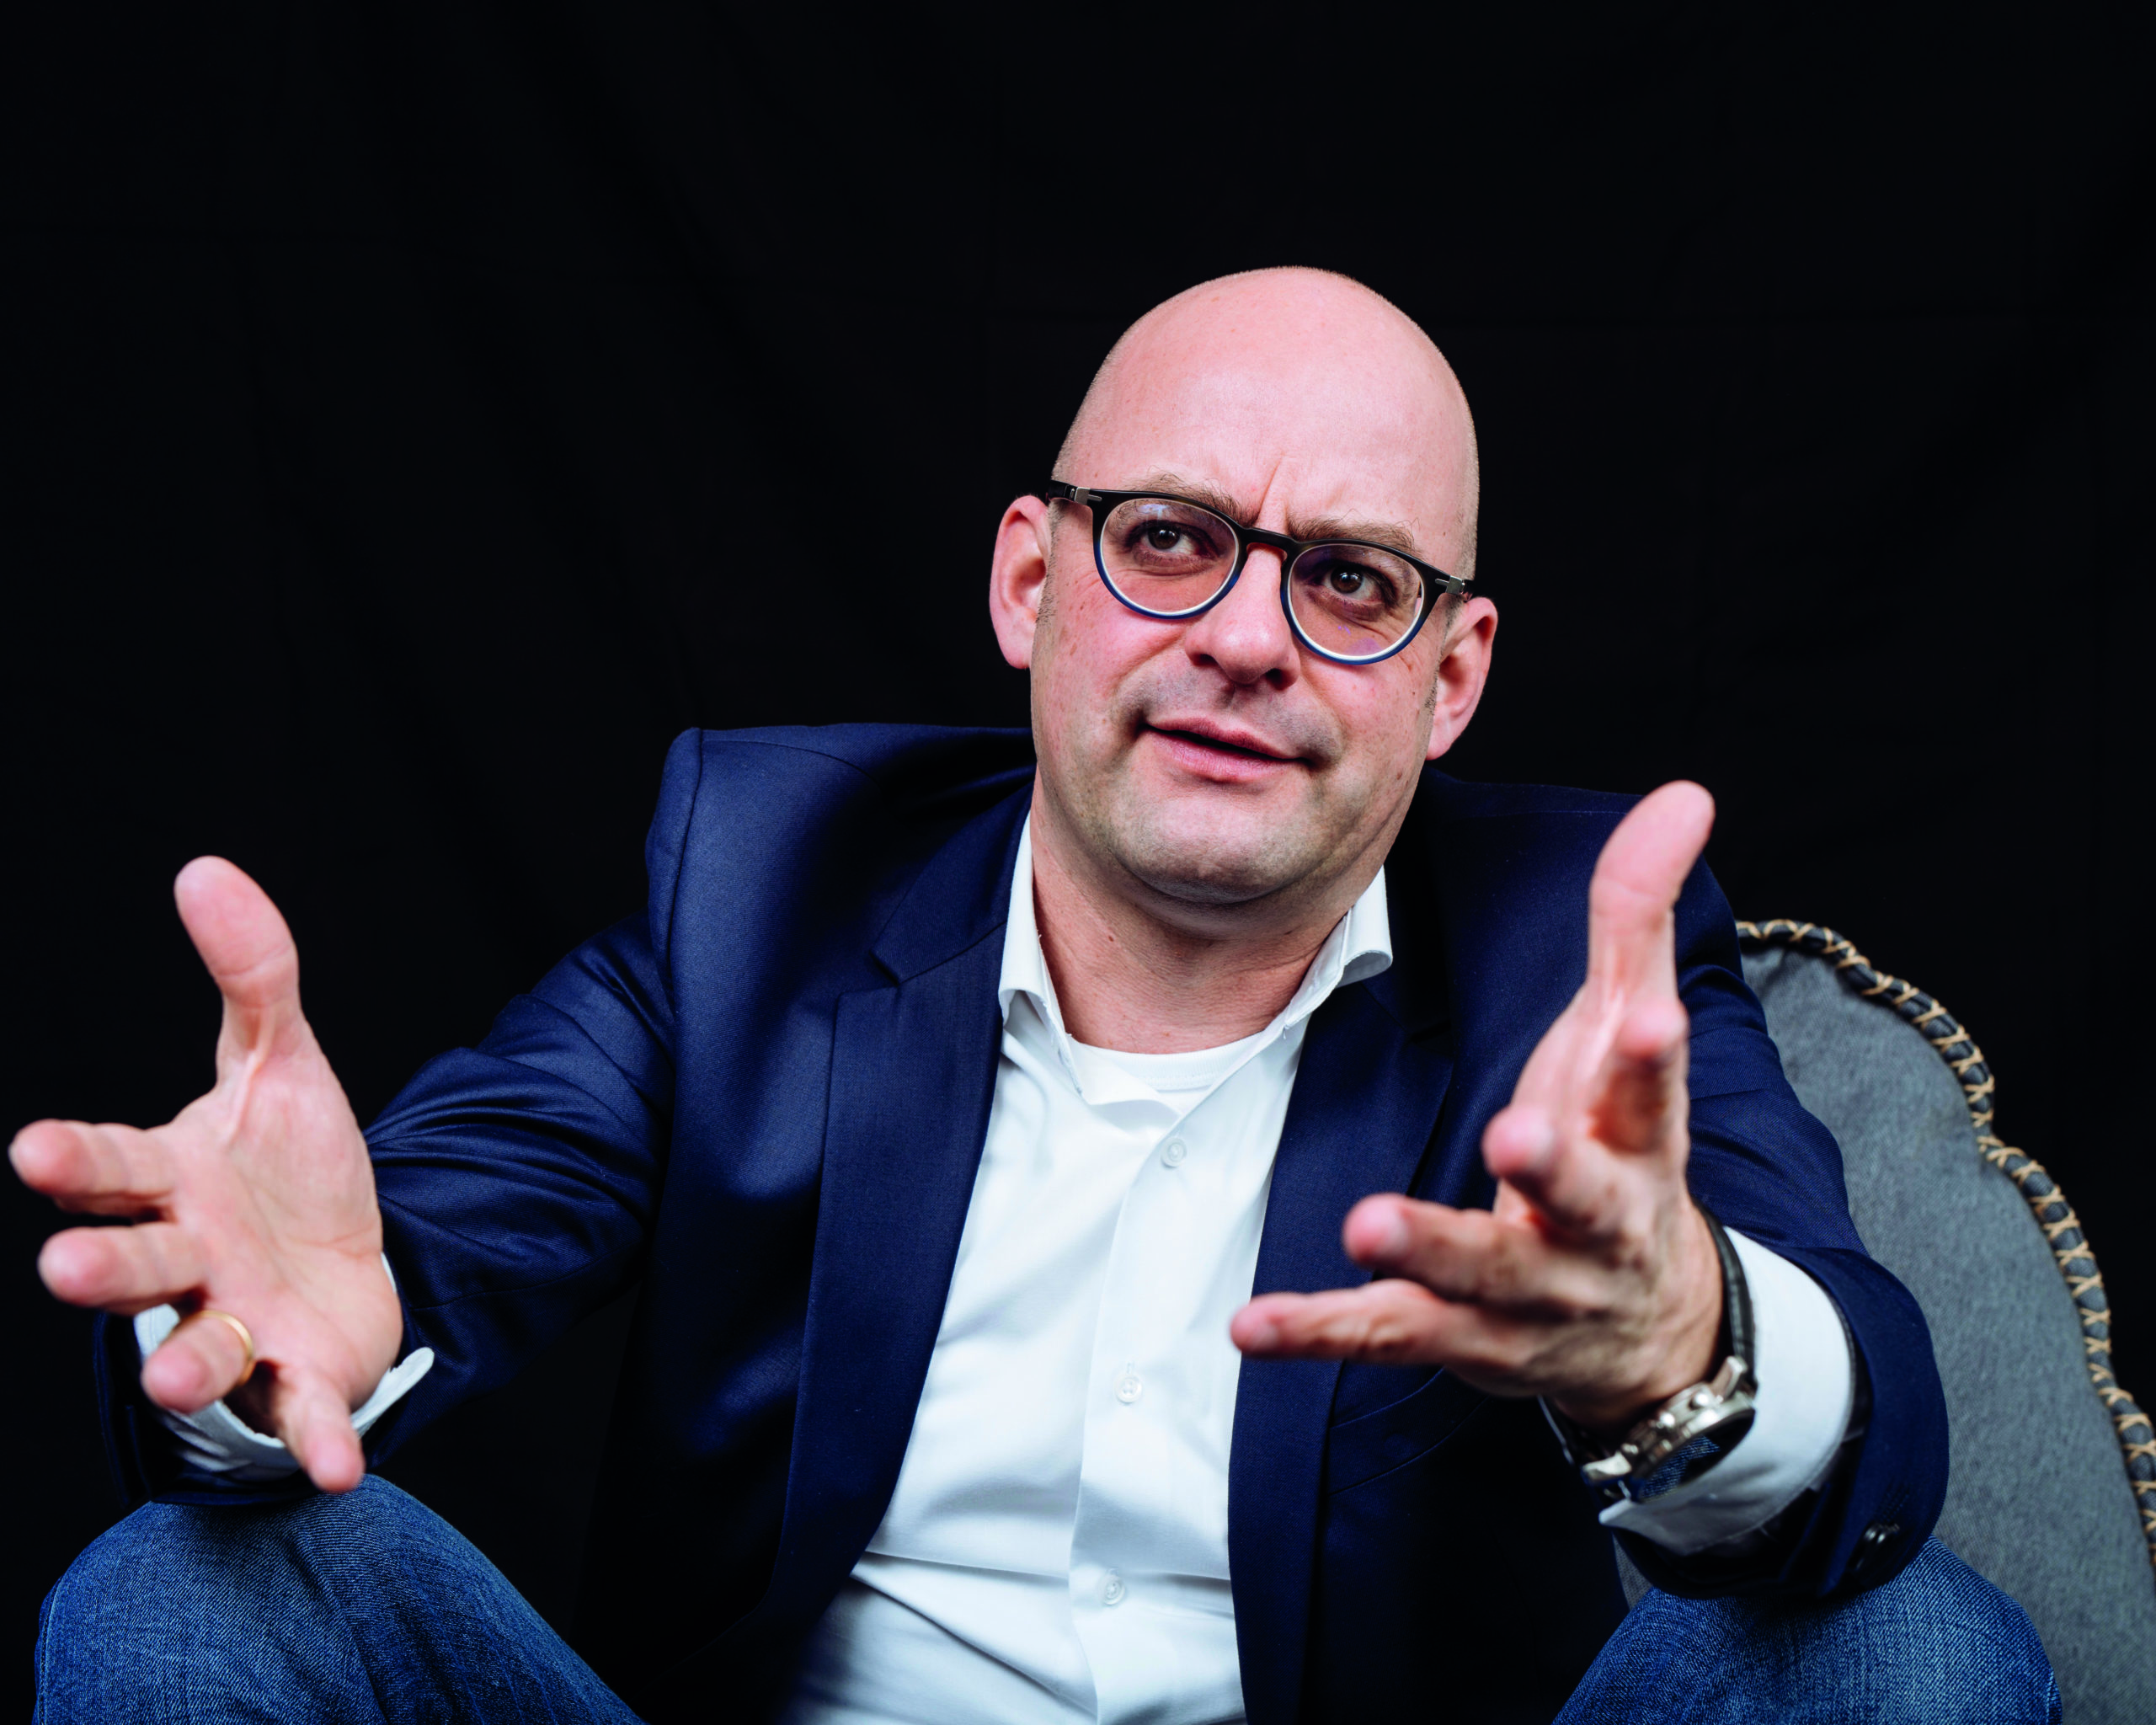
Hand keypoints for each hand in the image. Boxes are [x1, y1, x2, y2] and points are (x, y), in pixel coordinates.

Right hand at [11, 859, 401, 1490]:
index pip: (112, 1167)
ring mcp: (239, 1323)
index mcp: (173, 1179)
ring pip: (198, 1347)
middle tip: (69, 1270)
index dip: (75, 1161)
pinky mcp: (299, 1375)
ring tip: (173, 1371)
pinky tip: (337, 1469)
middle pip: (137, 1263)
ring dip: (184, 1363)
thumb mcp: (283, 1062)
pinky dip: (316, 1441)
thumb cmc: (289, 1166)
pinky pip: (302, 1415)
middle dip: (103, 1269)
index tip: (30, 1150)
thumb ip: (253, 976)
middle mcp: (190, 1258)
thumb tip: (205, 868)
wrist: (351, 1255)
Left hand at [1231, 782, 1723, 1433]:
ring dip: (1428, 1250)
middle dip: (1552, 1170)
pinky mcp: (1459, 1337)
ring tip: (1366, 1223)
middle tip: (1514, 1134)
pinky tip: (1253, 1324)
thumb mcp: (1633, 1035)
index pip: (1653, 1093)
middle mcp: (1595, 1225)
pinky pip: (1387, 1332)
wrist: (1648, 1328)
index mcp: (1638, 1141)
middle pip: (1582, 1201)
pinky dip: (1320, 1330)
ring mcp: (1529, 1292)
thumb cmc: (1623, 1150)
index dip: (1654, 1059)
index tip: (1652, 1018)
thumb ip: (1635, 918)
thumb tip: (1683, 793)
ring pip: (1481, 1277)